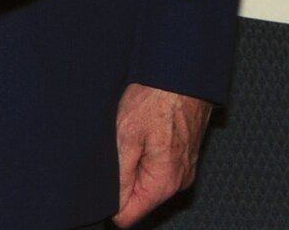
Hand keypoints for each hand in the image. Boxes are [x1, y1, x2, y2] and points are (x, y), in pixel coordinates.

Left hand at [113, 83, 212, 224]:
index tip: (104, 178)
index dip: (110, 202)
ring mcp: (184, 168)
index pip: (129, 215)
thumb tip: (111, 204)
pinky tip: (146, 130)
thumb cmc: (158, 97)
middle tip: (122, 145)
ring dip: (136, 163)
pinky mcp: (185, 155)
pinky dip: (148, 153)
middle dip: (124, 177)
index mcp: (164, 182)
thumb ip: (119, 176)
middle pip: (139, 198)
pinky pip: (160, 166)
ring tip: (136, 133)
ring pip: (148, 180)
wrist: (184, 72)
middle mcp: (178, 181)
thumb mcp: (127, 135)